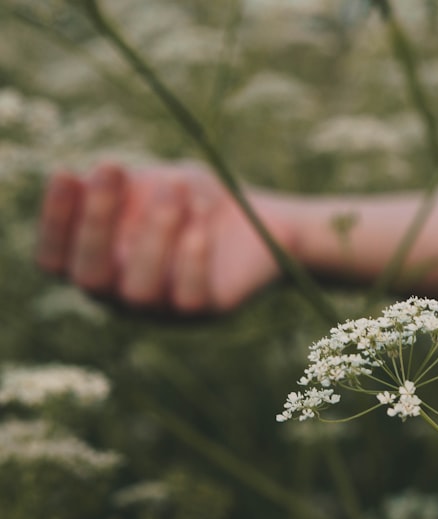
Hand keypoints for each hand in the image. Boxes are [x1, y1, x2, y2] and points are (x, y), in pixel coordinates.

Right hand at [36, 162, 295, 312]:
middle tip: (111, 167)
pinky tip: (201, 224)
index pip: (55, 259)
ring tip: (175, 187)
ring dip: (154, 233)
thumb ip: (125, 186)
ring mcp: (166, 310)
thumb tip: (91, 182)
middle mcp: (125, 295)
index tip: (66, 173)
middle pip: (91, 277)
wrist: (264, 218)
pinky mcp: (210, 311)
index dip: (53, 222)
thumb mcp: (156, 181)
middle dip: (96, 220)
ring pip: (140, 290)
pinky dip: (192, 260)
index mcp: (99, 264)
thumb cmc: (196, 198)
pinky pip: (190, 297)